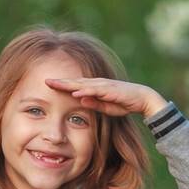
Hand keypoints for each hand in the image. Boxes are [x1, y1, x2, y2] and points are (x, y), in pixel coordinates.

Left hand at [44, 77, 168, 118]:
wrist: (143, 99)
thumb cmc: (124, 103)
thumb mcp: (105, 107)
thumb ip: (93, 104)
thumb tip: (79, 100)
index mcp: (95, 87)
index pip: (74, 85)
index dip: (61, 85)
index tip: (47, 85)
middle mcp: (97, 83)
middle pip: (75, 81)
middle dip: (60, 81)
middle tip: (45, 81)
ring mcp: (104, 85)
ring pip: (83, 83)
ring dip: (69, 84)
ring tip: (55, 84)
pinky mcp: (111, 90)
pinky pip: (96, 90)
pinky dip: (85, 90)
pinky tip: (75, 91)